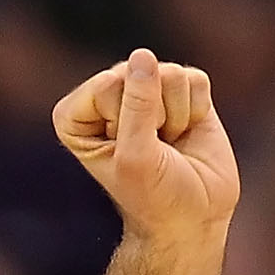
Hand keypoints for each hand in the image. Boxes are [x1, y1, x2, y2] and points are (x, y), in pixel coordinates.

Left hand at [54, 48, 237, 246]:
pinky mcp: (182, 91)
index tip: (127, 154)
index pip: (106, 85)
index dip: (125, 122)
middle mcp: (108, 96)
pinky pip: (195, 79)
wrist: (193, 219)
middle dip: (154, 117)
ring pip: (169, 73)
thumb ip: (137, 105)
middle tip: (153, 150)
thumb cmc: (154, 197)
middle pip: (137, 72)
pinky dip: (197, 110)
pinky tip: (187, 133)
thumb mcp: (137, 157)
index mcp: (76, 115)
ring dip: (176, 116)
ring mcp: (146, 90)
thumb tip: (144, 55)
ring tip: (169, 144)